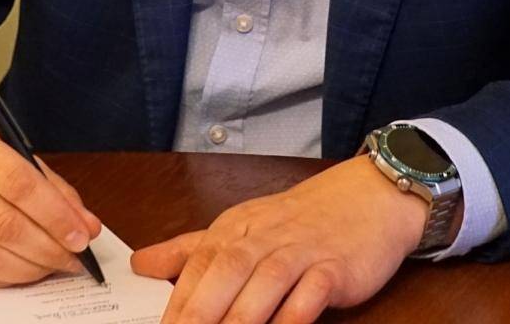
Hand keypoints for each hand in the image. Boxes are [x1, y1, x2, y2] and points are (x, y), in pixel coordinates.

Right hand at [0, 120, 102, 288]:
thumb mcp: (13, 154)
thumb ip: (52, 188)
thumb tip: (87, 226)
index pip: (17, 182)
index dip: (54, 214)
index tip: (81, 235)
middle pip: (2, 224)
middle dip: (47, 247)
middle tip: (73, 257)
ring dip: (29, 269)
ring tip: (52, 265)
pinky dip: (5, 278)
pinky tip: (24, 270)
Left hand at [131, 155, 428, 322]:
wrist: (368, 197)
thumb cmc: (300, 220)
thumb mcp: (241, 227)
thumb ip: (191, 250)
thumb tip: (141, 264)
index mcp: (235, 229)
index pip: (198, 265)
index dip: (176, 304)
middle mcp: (265, 238)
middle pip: (225, 272)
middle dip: (200, 313)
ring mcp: (301, 252)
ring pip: (265, 283)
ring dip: (241, 319)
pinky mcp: (335, 268)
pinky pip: (311, 292)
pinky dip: (293, 314)